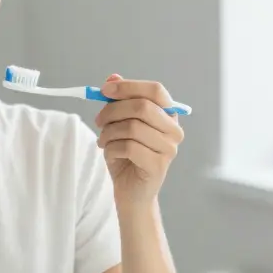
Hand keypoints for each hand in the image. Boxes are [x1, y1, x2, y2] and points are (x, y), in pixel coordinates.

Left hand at [94, 74, 184, 206]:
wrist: (132, 193)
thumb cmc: (128, 157)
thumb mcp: (121, 124)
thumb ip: (120, 101)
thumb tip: (112, 78)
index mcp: (168, 116)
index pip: (155, 90)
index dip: (129, 86)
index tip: (105, 90)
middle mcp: (174, 131)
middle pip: (142, 107)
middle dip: (113, 110)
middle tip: (98, 120)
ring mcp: (169, 149)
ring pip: (132, 127)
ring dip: (109, 132)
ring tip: (103, 141)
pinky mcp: (158, 166)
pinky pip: (128, 147)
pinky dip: (111, 148)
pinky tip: (110, 154)